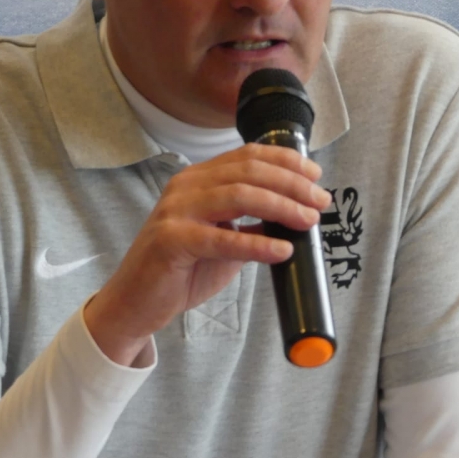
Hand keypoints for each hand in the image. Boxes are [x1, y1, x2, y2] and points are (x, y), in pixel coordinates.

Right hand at [83, 143, 330, 365]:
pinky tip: (282, 250)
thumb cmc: (182, 270)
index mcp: (198, 179)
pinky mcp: (171, 240)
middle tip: (321, 201)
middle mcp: (186, 186)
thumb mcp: (224, 240)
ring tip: (308, 221)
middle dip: (292, 184)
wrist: (137, 302)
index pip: (247, 155)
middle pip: (248, 172)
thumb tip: (296, 218)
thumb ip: (252, 225)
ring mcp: (176, 211)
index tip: (316, 174)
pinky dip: (257, 244)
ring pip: (238, 195)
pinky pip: (222, 239)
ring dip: (281, 206)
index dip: (286, 161)